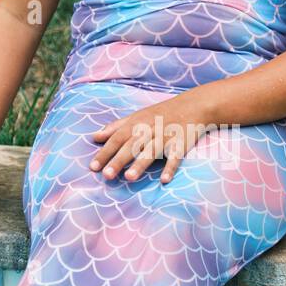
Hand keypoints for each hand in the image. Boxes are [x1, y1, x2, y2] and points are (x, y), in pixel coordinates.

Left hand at [89, 95, 213, 183]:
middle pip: (131, 146)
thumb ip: (115, 127)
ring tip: (129, 178)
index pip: (117, 139)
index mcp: (136, 124)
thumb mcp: (136, 117)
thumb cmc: (160, 114)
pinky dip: (170, 168)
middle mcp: (149, 130)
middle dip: (118, 160)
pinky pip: (175, 157)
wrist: (193, 105)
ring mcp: (166, 137)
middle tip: (106, 175)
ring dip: (140, 164)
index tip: (93, 167)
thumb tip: (94, 137)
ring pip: (151, 151)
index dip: (105, 153)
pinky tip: (164, 180)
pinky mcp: (181, 144)